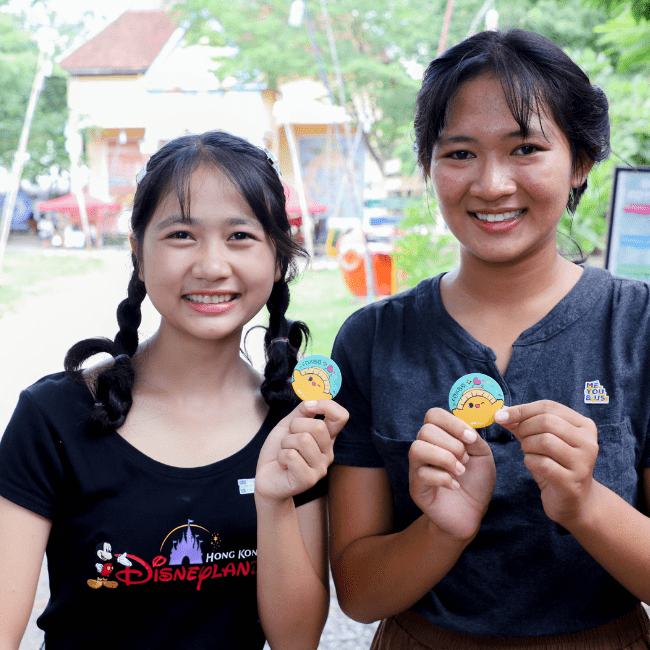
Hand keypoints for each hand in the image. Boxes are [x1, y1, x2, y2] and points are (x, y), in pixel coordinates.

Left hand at [255, 400, 348, 502]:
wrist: (266, 477)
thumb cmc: (278, 451)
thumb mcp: (288, 425)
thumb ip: (302, 411)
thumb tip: (312, 401)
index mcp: (327, 437)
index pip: (341, 417)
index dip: (326, 406)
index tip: (309, 407)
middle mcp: (328, 452)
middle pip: (318, 427)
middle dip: (295, 426)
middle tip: (288, 439)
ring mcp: (321, 467)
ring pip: (303, 440)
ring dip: (285, 443)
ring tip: (285, 452)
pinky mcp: (309, 479)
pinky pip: (291, 456)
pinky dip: (281, 456)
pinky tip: (283, 465)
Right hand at [409, 408, 495, 539]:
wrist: (473, 513)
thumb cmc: (476, 481)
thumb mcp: (482, 454)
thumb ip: (473, 438)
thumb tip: (466, 428)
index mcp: (439, 436)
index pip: (433, 415)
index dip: (452, 423)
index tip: (471, 439)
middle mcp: (424, 448)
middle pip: (425, 430)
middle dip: (452, 444)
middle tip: (465, 460)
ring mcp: (417, 468)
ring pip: (417, 449)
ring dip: (445, 459)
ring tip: (460, 471)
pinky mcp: (416, 488)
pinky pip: (422, 475)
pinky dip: (443, 478)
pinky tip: (455, 486)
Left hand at [494, 401, 598, 526]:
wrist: (574, 501)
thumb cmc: (555, 464)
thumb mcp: (541, 440)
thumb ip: (524, 424)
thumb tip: (502, 412)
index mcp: (584, 425)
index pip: (548, 406)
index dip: (521, 409)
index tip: (500, 416)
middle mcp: (588, 442)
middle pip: (547, 421)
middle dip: (524, 428)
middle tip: (519, 438)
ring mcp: (583, 463)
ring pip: (545, 441)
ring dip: (527, 445)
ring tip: (528, 452)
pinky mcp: (572, 482)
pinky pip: (542, 463)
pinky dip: (529, 461)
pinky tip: (533, 465)